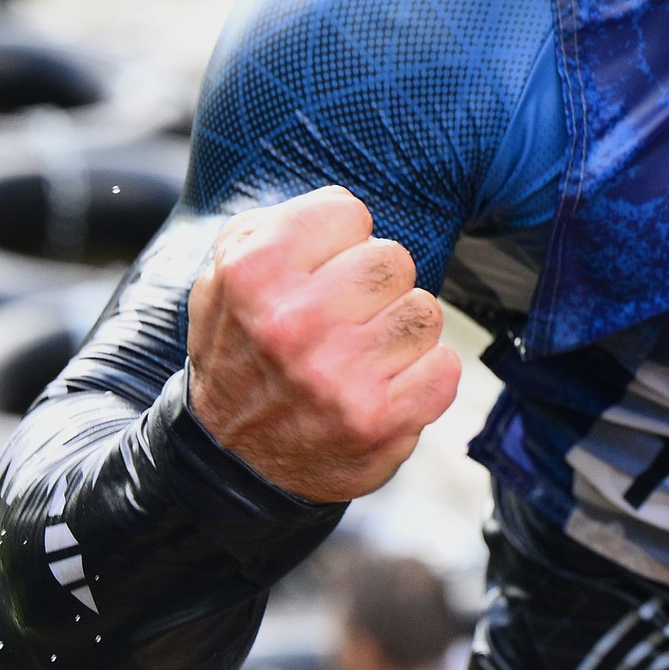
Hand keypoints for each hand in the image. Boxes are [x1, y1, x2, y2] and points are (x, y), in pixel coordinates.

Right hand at [185, 187, 463, 503]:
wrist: (232, 462)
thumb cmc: (242, 353)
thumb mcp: (223, 278)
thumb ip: (277, 226)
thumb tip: (346, 207)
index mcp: (253, 275)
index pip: (347, 212)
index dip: (338, 241)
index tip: (320, 271)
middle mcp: (294, 324)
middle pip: (393, 259)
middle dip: (377, 285)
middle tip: (347, 316)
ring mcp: (339, 377)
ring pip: (426, 310)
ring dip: (402, 330)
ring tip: (364, 352)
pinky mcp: (379, 421)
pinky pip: (445, 366)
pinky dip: (425, 374)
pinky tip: (386, 384)